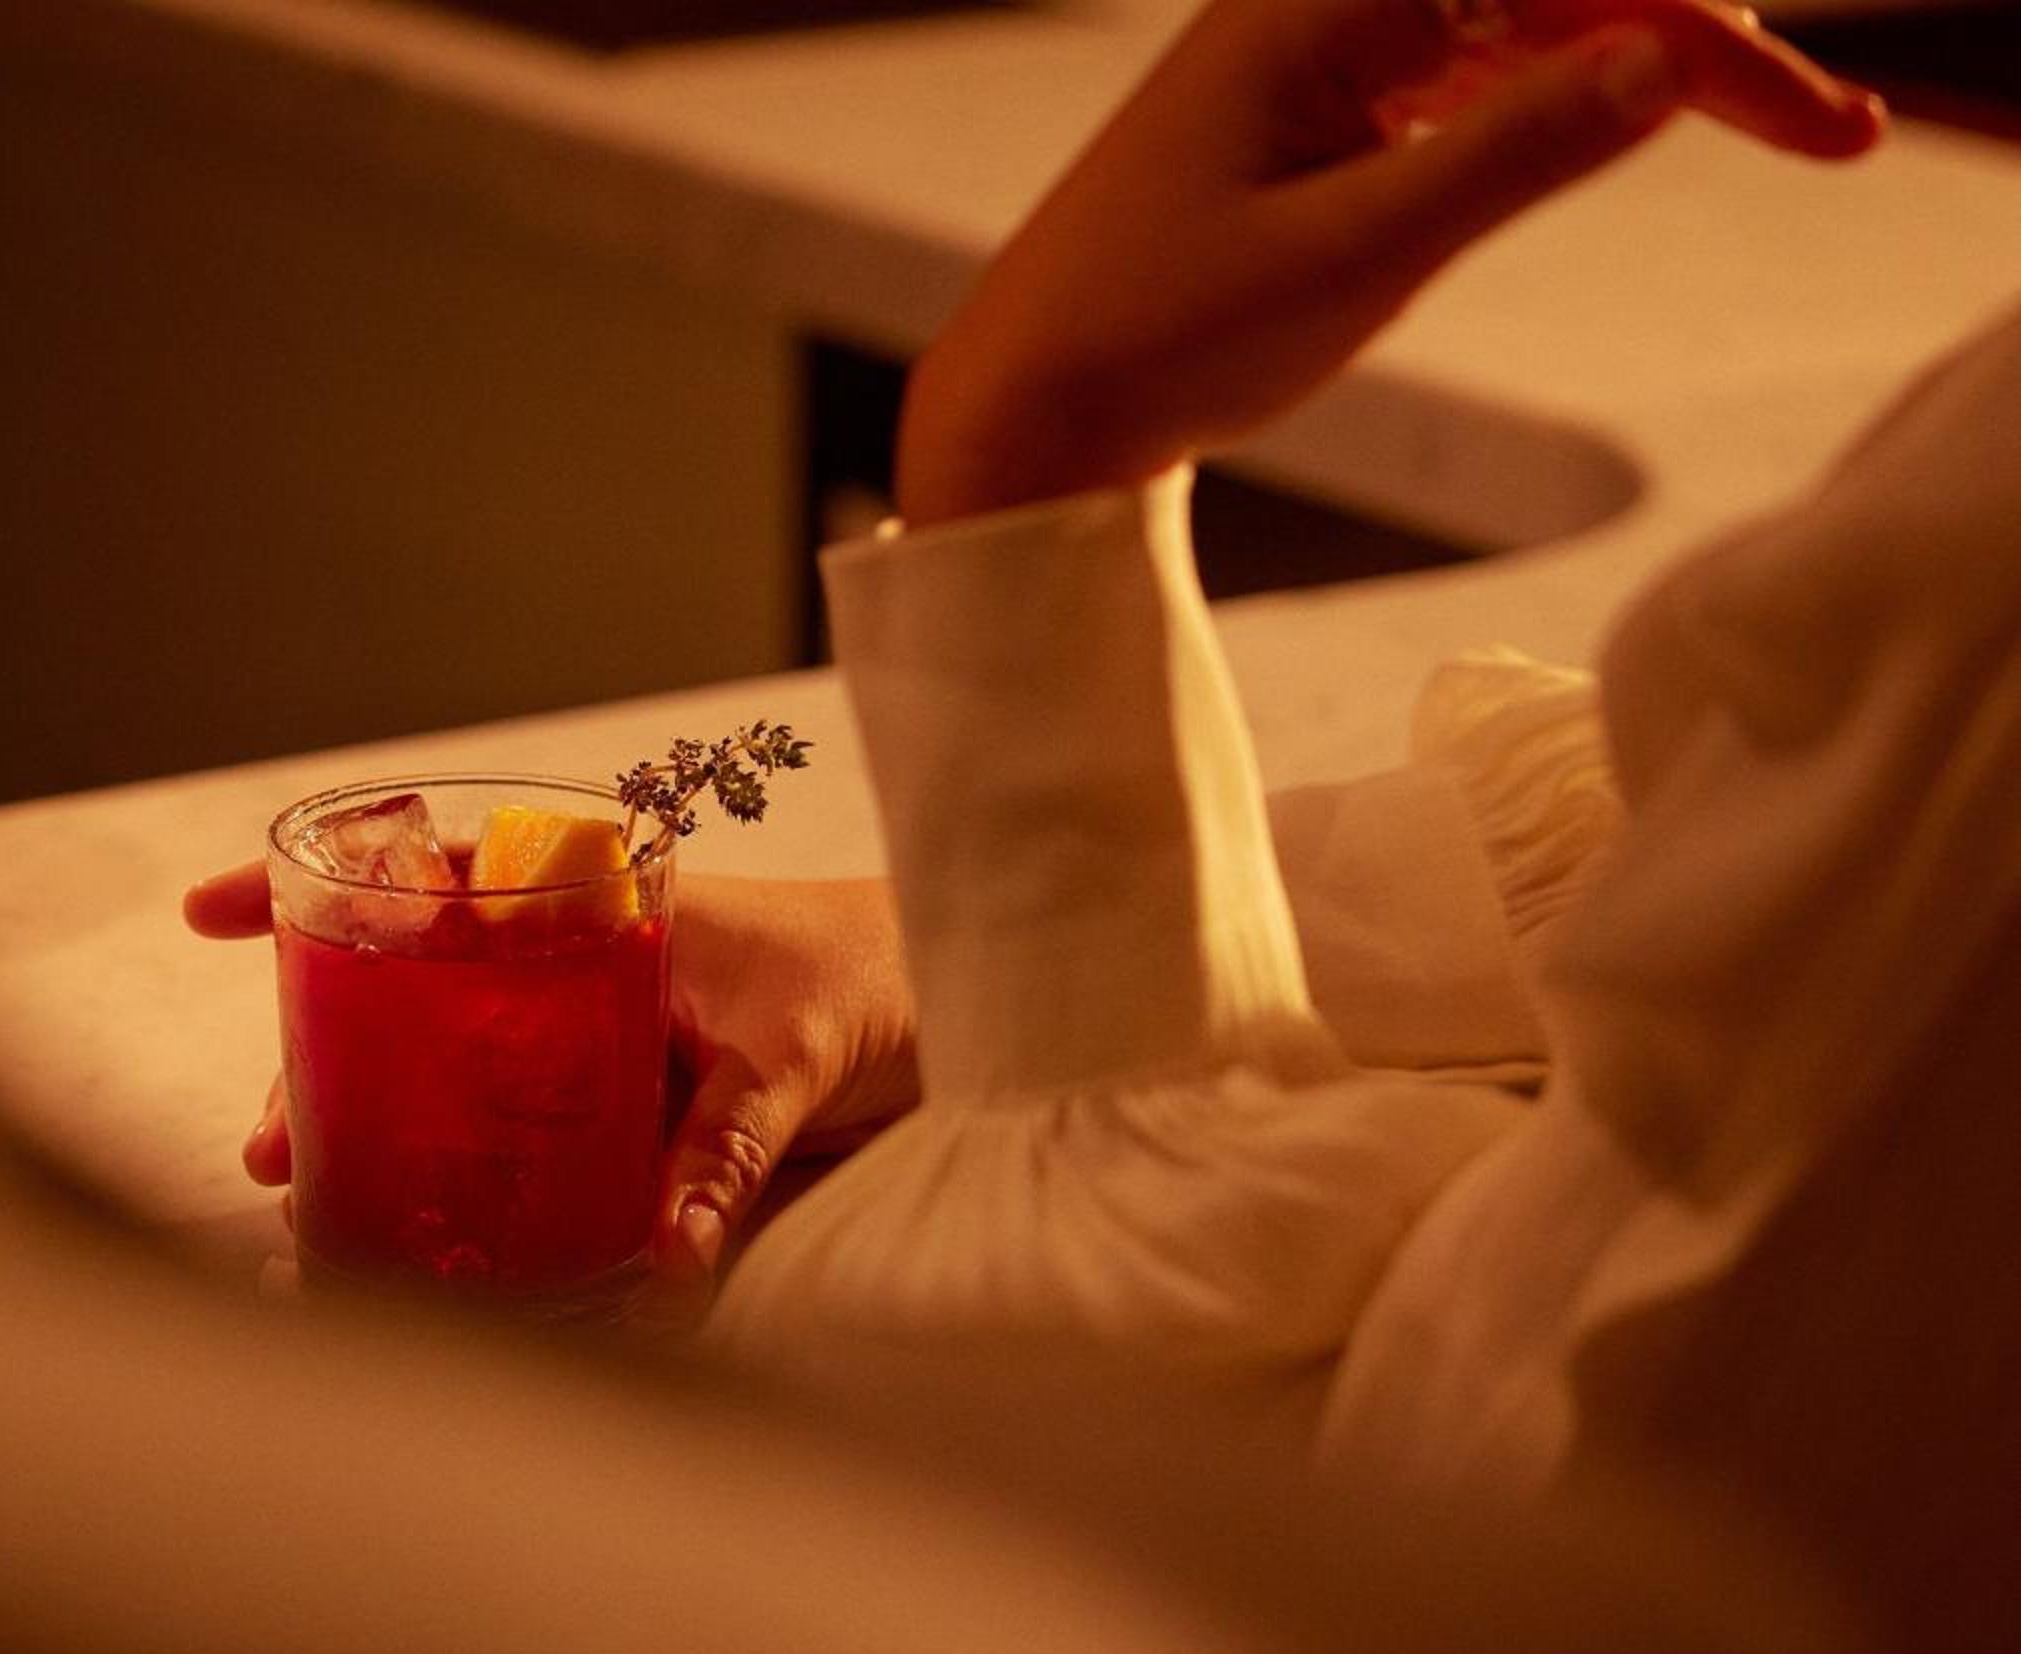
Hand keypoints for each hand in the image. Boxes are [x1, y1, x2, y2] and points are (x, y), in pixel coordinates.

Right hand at [181, 866, 918, 1323]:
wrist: (970, 1001)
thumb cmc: (879, 979)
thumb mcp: (795, 1056)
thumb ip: (723, 1152)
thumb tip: (662, 1261)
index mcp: (600, 904)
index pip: (433, 873)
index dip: (317, 883)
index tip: (209, 907)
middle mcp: (578, 968)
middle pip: (417, 998)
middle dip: (326, 1061)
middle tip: (270, 1144)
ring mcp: (596, 1041)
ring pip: (456, 1074)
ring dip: (381, 1130)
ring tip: (312, 1207)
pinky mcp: (628, 1112)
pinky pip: (526, 1141)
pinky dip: (468, 1182)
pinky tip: (417, 1238)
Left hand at [897, 0, 1884, 521]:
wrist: (1022, 413)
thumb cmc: (1153, 340)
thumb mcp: (1353, 256)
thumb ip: (1512, 153)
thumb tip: (1663, 56)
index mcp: (1318, 7)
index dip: (1706, 37)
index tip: (1814, 128)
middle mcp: (1318, 9)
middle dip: (1697, 43)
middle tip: (1832, 137)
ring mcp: (1316, 59)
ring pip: (1522, 27)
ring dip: (1638, 67)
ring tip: (1776, 128)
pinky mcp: (1313, 119)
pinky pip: (1465, 73)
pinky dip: (1554, 97)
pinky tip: (1622, 119)